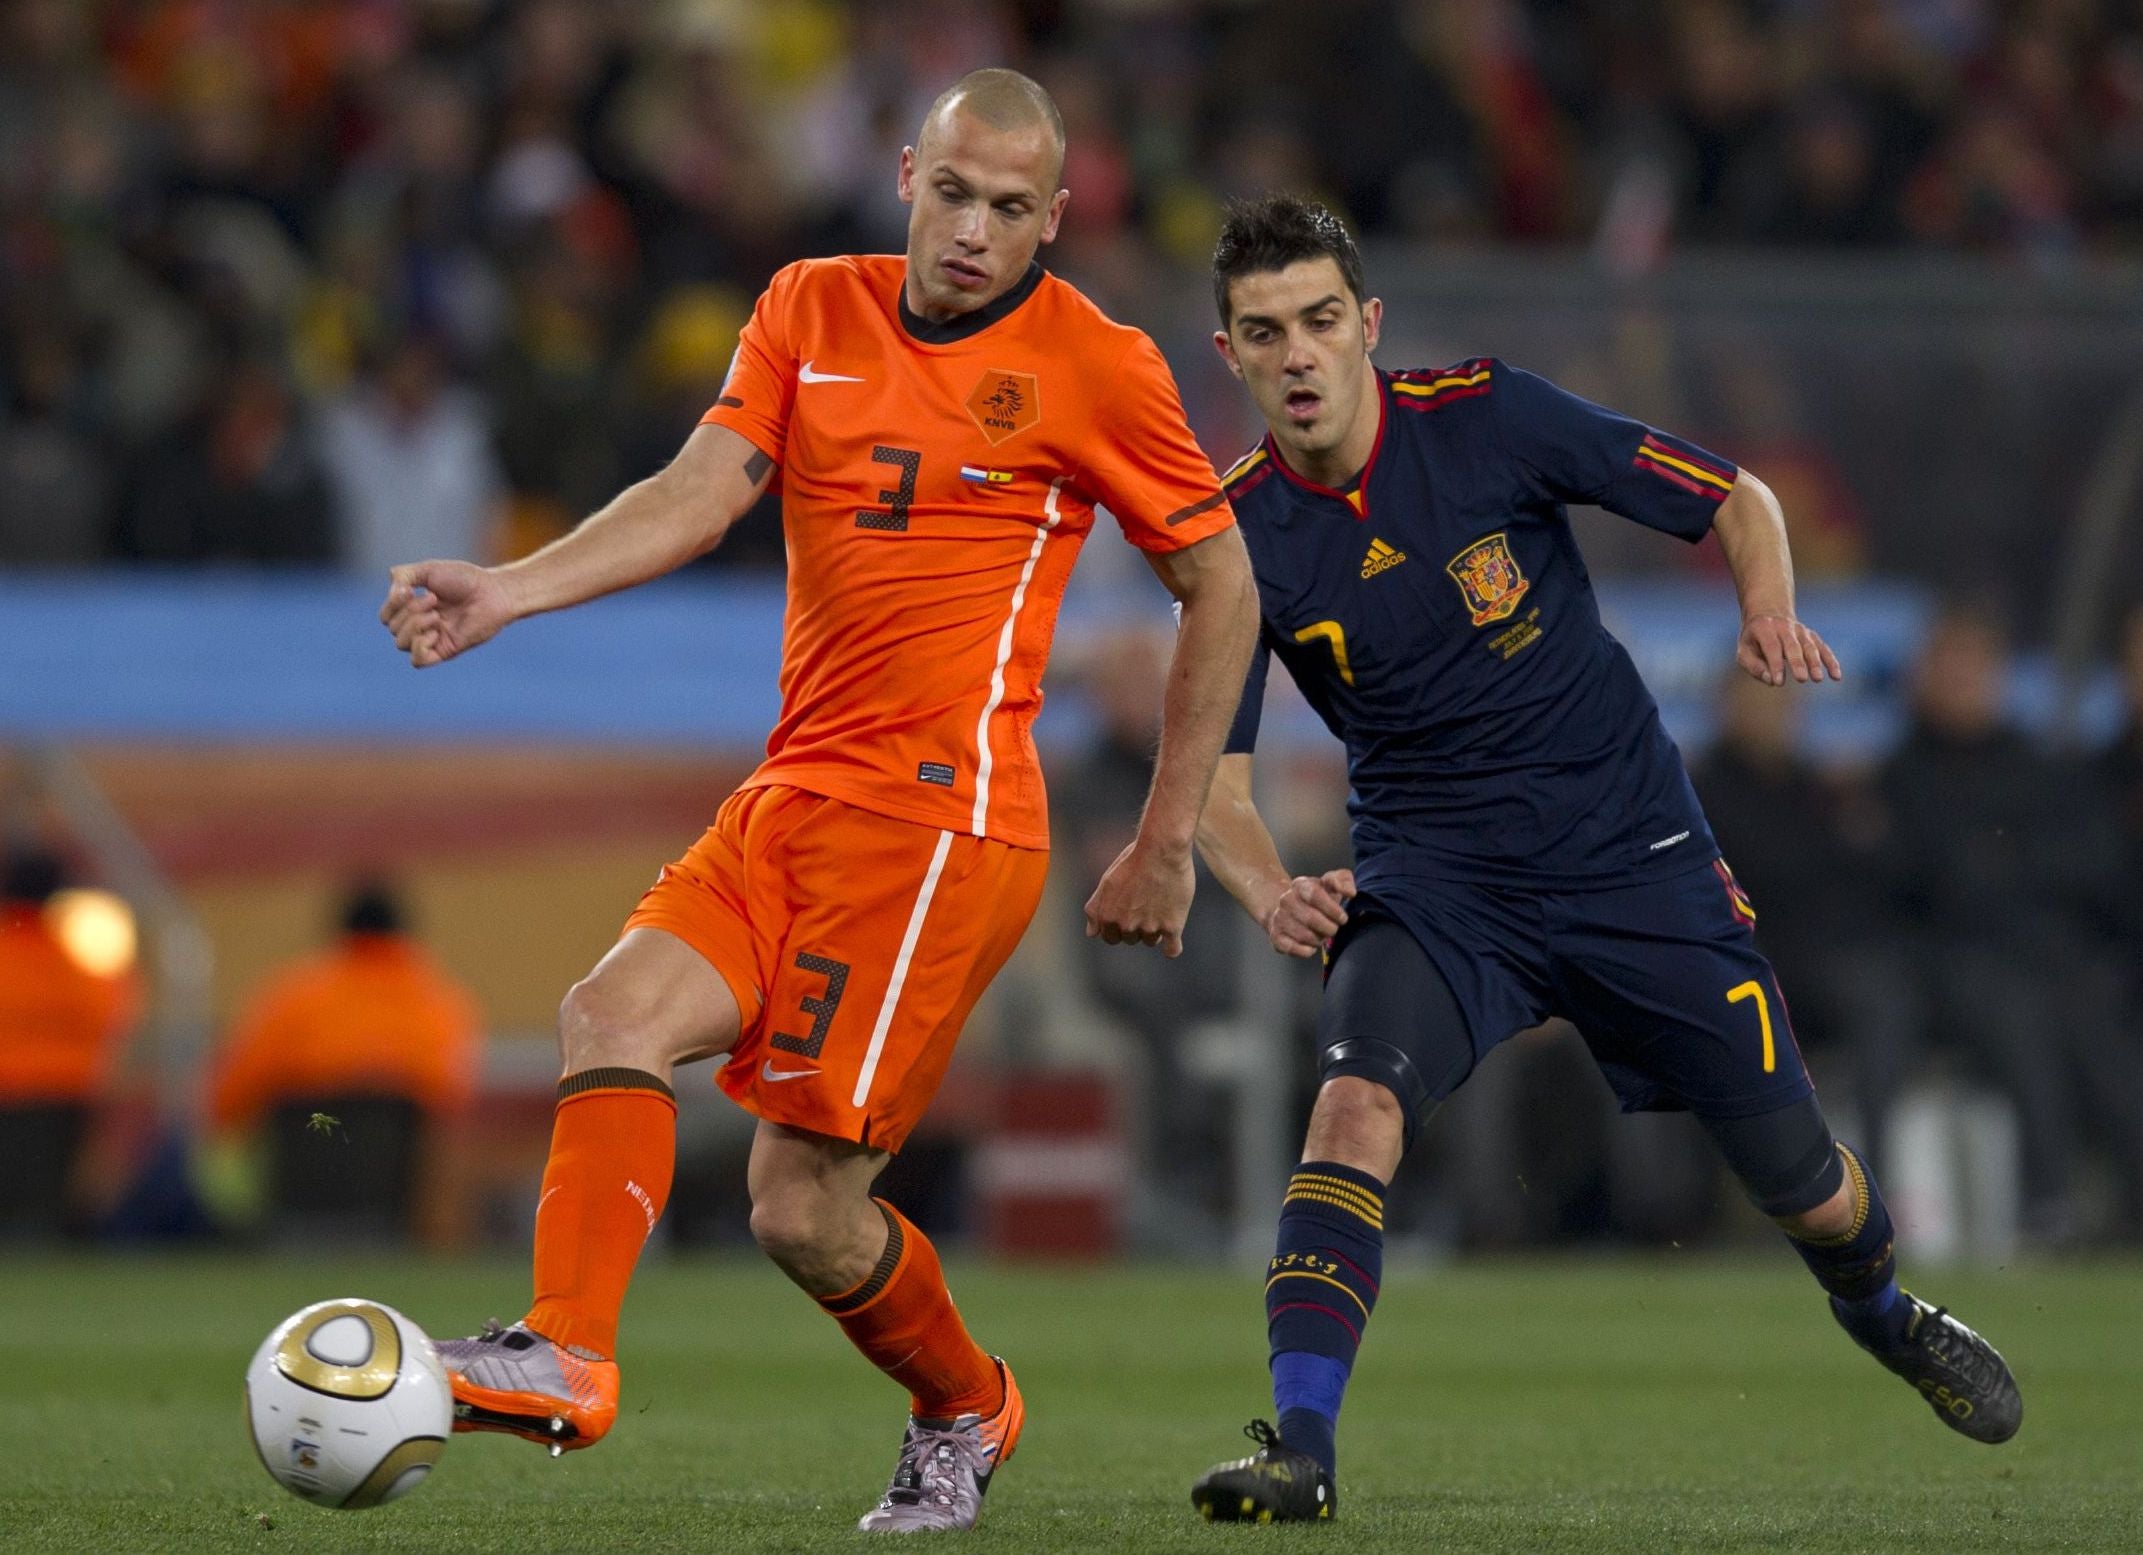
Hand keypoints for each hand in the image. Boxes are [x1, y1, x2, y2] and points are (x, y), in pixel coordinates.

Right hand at [379, 561, 516, 667]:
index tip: (411, 589)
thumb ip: (403, 576)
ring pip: (401, 644)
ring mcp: (432, 639)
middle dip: (409, 611)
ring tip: (437, 616)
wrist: (493, 592)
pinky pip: (417, 662)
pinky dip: (419, 647)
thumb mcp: (428, 570)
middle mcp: (420, 625)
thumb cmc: (465, 580)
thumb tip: (393, 595)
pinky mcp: (445, 651)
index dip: (392, 604)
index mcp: (413, 608)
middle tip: (434, 600)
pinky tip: (434, 633)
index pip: (386, 615)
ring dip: (415, 626)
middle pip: (392, 628)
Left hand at [1084, 838, 1194, 956]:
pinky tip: (1172, 939)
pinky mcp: (1172, 926)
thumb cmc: (1133, 861)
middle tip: (1146, 902)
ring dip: (1154, 930)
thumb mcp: (1107, 882)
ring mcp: (1150, 928)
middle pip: (1131, 939)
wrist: (1162, 850)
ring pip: (1150, 941)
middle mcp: (1126, 926)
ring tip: (1160, 905)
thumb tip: (1091, 934)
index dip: (1119, 926)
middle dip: (1136, 926)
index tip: (1129, 910)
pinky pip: (1171, 950)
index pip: (1111, 937)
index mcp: (1107, 916)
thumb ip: (1095, 909)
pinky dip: (1171, 947)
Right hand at [1262, 868, 1354, 958]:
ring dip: (1319, 939)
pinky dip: (1307, 950)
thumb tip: (1350, 892)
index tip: (1342, 918)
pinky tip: (1311, 945)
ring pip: (1304, 935)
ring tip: (1322, 935)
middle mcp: (1286, 901)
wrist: (1288, 909)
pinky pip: (1293, 948)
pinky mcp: (1276, 937)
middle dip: (1329, 927)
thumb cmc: (1315, 898)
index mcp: (1300, 885)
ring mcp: (1279, 919)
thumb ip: (1344, 881)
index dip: (1332, 909)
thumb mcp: (1330, 884)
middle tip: (1333, 928)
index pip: (1314, 895)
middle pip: (1310, 918)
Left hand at [1737, 613, 1841, 685]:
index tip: (1779, 682)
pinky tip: (1836, 676)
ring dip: (1815, 663)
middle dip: (1798, 663)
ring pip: (1810, 646)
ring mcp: (1800, 630)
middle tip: (1802, 679)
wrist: (1768, 613)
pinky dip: (1830, 661)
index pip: (1772, 648)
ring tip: (1818, 679)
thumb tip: (1771, 680)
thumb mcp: (1744, 650)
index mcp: (1764, 628)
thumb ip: (1754, 666)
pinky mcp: (1812, 636)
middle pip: (1793, 646)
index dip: (1776, 665)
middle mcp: (1784, 627)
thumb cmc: (1753, 639)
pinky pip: (1823, 648)